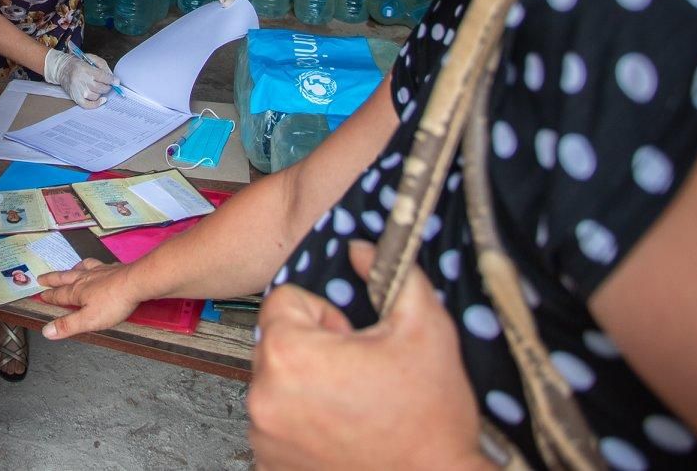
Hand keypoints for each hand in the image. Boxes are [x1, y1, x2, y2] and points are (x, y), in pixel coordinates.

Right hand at [35, 259, 142, 338]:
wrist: (136, 282)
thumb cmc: (112, 304)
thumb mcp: (88, 320)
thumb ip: (67, 325)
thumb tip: (45, 331)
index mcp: (77, 291)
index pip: (58, 295)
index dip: (48, 296)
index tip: (40, 294)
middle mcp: (85, 278)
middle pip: (65, 278)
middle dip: (52, 279)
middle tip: (41, 277)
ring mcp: (99, 271)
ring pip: (81, 268)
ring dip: (72, 269)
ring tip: (69, 270)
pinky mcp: (113, 268)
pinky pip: (98, 264)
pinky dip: (93, 265)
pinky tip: (98, 267)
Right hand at [43, 48, 116, 108]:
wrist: (62, 69)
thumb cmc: (77, 63)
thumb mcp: (91, 58)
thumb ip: (103, 66)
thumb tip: (112, 77)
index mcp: (86, 69)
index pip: (104, 77)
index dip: (112, 80)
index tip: (116, 82)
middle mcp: (82, 81)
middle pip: (102, 88)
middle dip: (107, 86)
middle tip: (106, 83)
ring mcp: (79, 91)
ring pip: (97, 96)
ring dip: (100, 92)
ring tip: (98, 87)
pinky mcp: (76, 98)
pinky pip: (89, 105)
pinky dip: (97, 104)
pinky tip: (102, 100)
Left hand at [247, 242, 489, 470]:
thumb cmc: (433, 419)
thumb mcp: (425, 327)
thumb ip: (390, 271)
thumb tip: (360, 248)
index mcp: (290, 355)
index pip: (282, 301)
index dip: (323, 314)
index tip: (350, 340)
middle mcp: (263, 398)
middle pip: (275, 344)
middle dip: (312, 351)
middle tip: (356, 376)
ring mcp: (263, 438)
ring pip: (274, 386)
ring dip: (304, 389)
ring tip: (351, 407)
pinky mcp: (269, 467)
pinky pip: (274, 427)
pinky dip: (299, 427)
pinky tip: (339, 434)